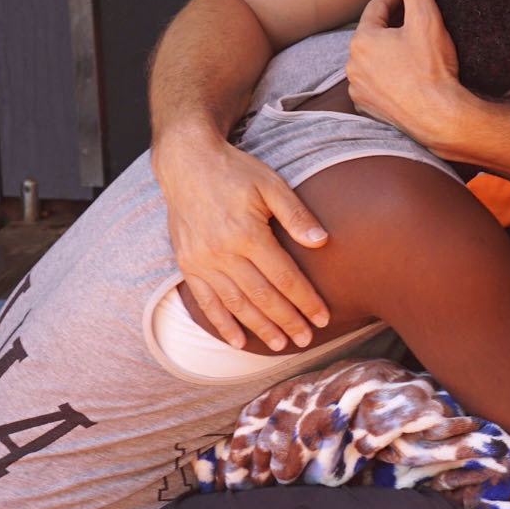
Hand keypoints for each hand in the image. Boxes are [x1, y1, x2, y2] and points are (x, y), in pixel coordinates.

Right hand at [152, 122, 330, 350]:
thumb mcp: (271, 184)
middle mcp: (223, 253)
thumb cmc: (235, 172)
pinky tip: (239, 341)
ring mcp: (203, 261)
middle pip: (263, 297)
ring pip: (237, 304)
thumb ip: (296, 214)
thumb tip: (322, 241)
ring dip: (260, 328)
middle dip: (288, 321)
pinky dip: (223, 324)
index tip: (323, 317)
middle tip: (307, 339)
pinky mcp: (187, 264)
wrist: (186, 163)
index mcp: (248, 234)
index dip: (306, 300)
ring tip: (282, 345)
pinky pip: (206, 302)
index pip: (285, 277)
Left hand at [348, 0, 472, 145]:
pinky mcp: (370, 108)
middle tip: (415, 17)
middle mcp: (353, 66)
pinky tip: (406, 75)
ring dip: (388, 52)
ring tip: (412, 48)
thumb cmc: (433, 69)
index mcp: (362, 41)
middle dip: (392, 24)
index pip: (377, 8)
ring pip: (373, 61)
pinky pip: (376, 84)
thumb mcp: (426, 19)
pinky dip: (388, 76)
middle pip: (373, 35)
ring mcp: (360, 90)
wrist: (440, 117)